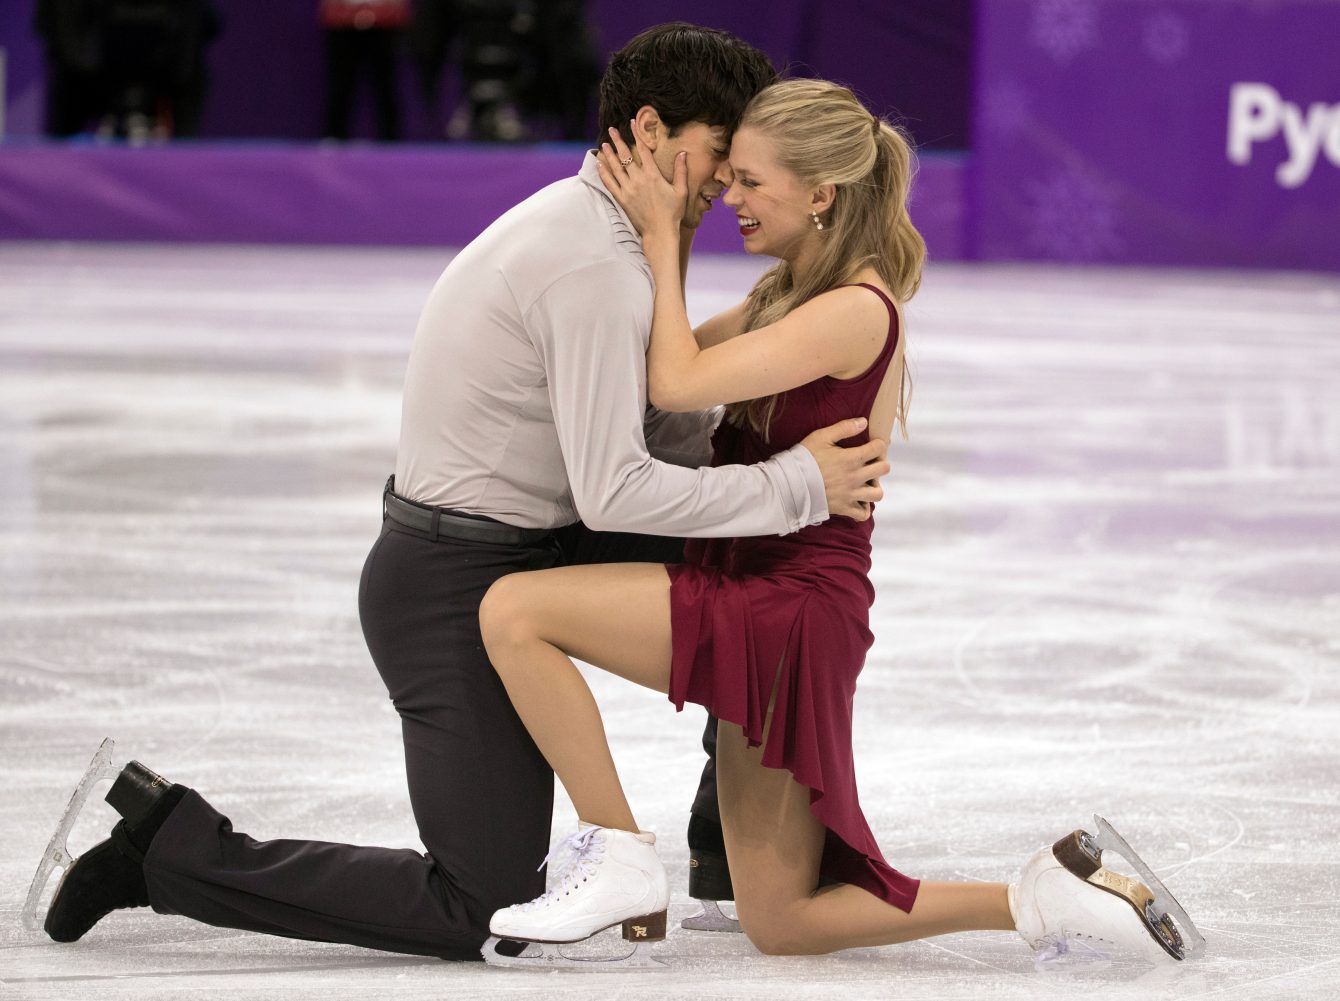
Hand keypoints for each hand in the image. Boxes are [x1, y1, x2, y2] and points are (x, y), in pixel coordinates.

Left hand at [595, 125, 686, 239]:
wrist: (660, 232)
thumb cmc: (672, 212)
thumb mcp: (681, 190)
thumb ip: (681, 171)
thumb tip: (683, 153)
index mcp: (653, 175)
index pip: (643, 150)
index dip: (636, 135)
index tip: (632, 124)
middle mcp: (639, 180)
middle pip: (625, 155)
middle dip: (618, 141)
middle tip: (611, 129)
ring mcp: (628, 189)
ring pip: (615, 168)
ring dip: (609, 154)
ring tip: (604, 143)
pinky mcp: (622, 199)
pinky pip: (610, 183)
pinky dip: (604, 173)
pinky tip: (599, 165)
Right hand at [800, 418, 888, 521]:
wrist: (791, 483)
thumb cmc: (805, 458)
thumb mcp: (821, 437)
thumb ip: (844, 428)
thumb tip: (864, 422)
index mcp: (852, 458)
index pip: (879, 448)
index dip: (878, 444)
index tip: (871, 445)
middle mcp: (856, 477)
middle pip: (884, 469)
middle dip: (880, 463)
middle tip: (869, 463)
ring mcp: (851, 494)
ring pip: (877, 493)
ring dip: (875, 487)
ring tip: (866, 483)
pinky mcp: (844, 508)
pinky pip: (863, 514)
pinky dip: (864, 509)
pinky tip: (858, 500)